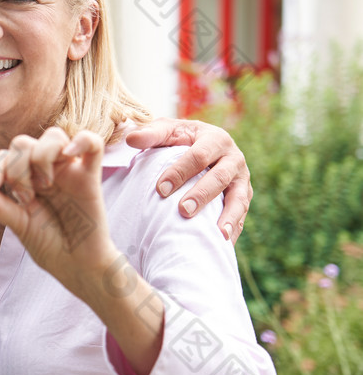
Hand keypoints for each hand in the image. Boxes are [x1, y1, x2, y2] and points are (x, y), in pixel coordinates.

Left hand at [0, 127, 163, 374]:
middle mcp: (45, 171)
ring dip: (41, 157)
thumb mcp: (21, 227)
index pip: (4, 158)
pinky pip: (92, 144)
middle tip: (26, 198)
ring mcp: (68, 171)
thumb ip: (0, 207)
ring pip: (53, 137)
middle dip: (16, 168)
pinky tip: (68, 154)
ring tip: (45, 186)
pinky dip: (81, 140)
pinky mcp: (90, 176)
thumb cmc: (52, 247)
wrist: (79, 268)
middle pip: (23, 143)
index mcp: (25, 181)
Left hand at [125, 118, 251, 243]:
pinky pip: (242, 215)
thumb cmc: (183, 139)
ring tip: (217, 233)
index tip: (160, 189)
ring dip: (227, 216)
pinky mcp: (244, 196)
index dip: (180, 172)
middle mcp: (234, 158)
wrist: (209, 145)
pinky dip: (234, 229)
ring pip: (238, 198)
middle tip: (183, 210)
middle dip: (202, 194)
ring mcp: (242, 179)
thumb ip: (151, 134)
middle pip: (220, 177)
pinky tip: (223, 243)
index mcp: (215, 139)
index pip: (199, 156)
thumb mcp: (169, 131)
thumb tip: (131, 139)